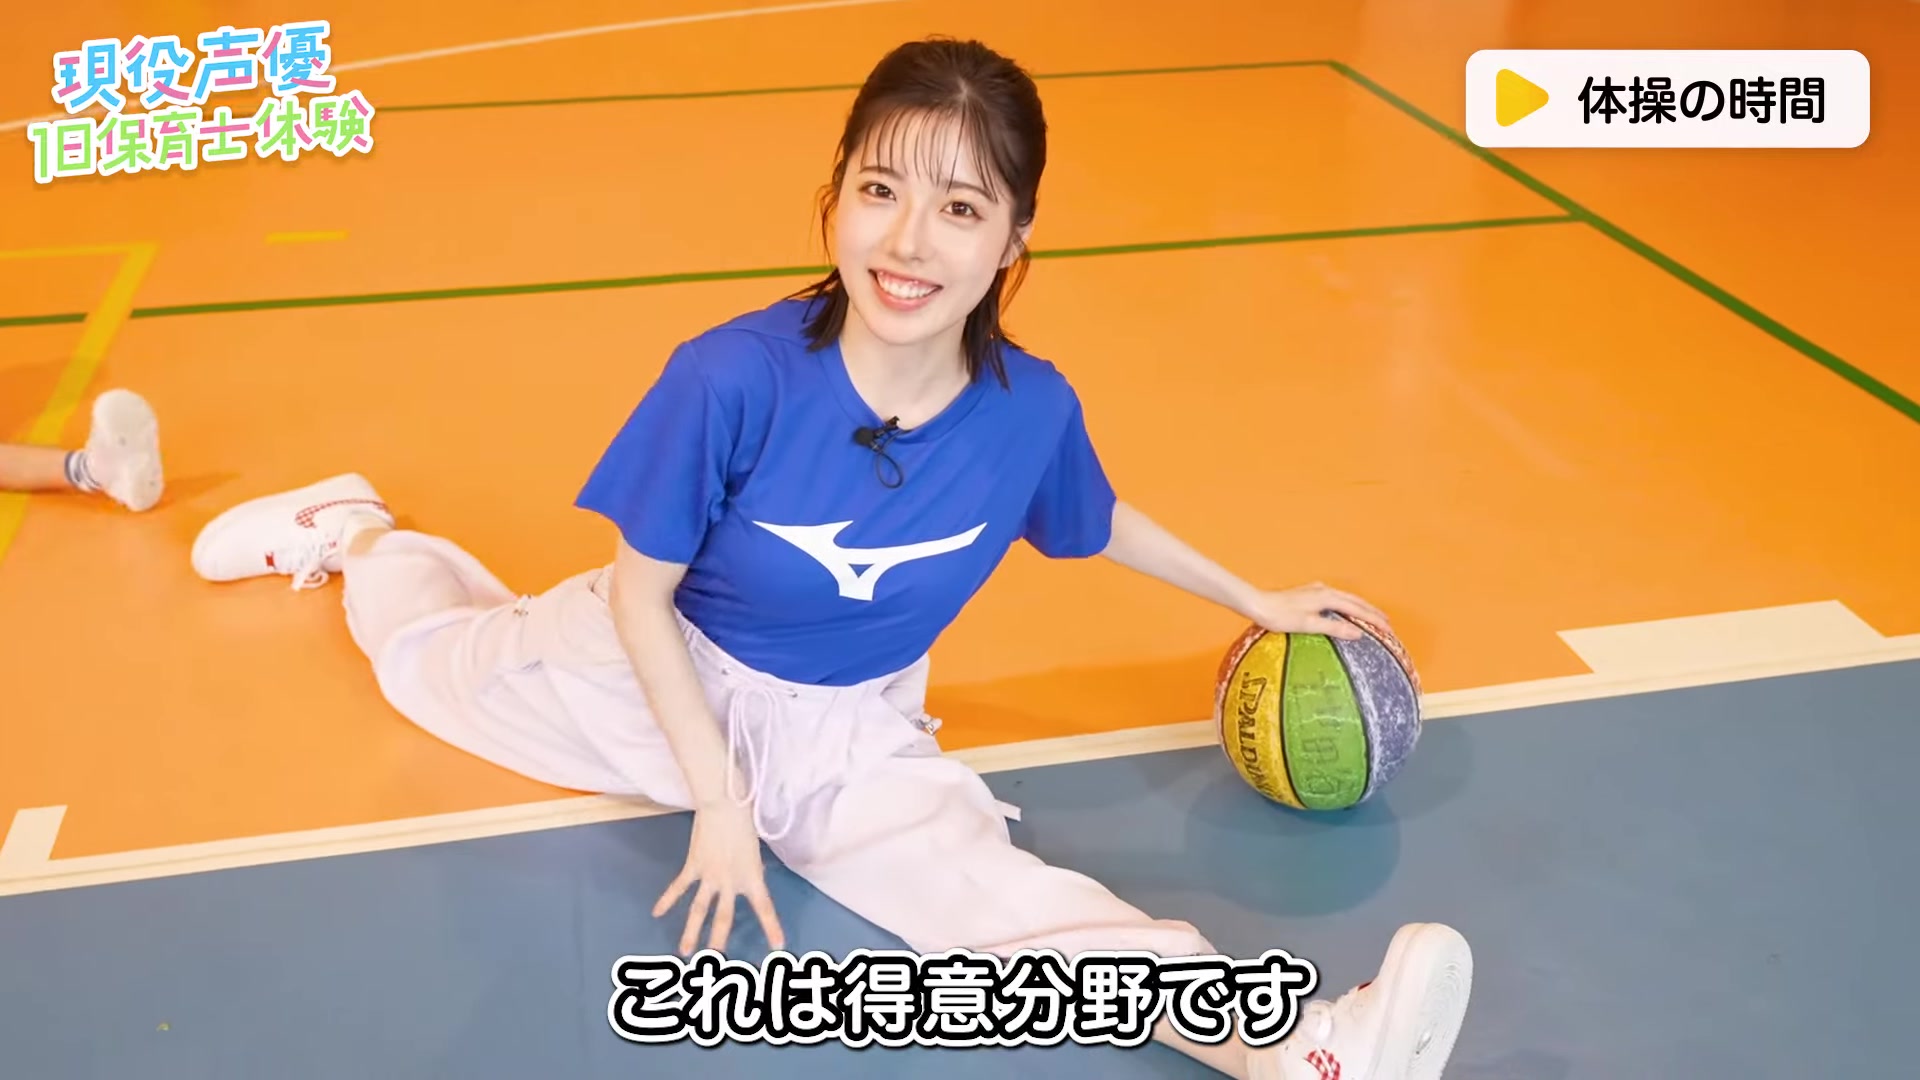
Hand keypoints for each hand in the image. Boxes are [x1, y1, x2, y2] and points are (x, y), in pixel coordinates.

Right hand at [653, 799, 785, 954]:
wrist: (724, 805)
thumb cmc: (746, 822)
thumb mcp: (755, 851)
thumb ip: (750, 870)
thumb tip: (748, 880)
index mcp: (752, 877)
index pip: (765, 908)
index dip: (772, 928)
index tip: (778, 946)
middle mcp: (730, 882)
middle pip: (724, 917)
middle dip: (719, 940)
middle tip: (716, 961)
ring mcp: (710, 876)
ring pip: (698, 910)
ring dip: (691, 932)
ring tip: (685, 952)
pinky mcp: (693, 866)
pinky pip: (679, 886)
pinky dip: (667, 900)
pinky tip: (657, 913)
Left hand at [1244, 582, 1390, 640]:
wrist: (1258, 604)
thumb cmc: (1280, 617)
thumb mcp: (1308, 625)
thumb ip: (1334, 628)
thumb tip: (1358, 633)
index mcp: (1327, 597)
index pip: (1358, 609)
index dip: (1374, 620)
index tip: (1389, 630)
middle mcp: (1324, 590)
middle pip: (1355, 601)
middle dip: (1372, 612)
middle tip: (1388, 624)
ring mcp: (1317, 591)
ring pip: (1346, 598)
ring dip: (1361, 607)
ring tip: (1373, 617)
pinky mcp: (1309, 594)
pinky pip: (1336, 599)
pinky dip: (1348, 605)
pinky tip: (1345, 610)